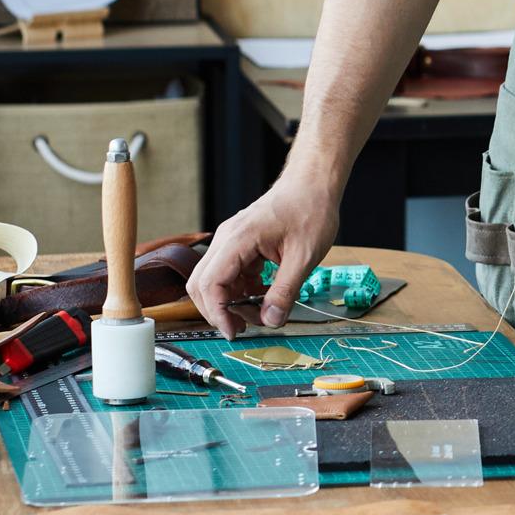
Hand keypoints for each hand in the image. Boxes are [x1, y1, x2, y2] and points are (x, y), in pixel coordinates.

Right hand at [189, 165, 343, 331]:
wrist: (313, 183)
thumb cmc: (310, 209)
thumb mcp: (304, 256)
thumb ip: (285, 291)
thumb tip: (272, 320)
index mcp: (238, 239)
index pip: (210, 283)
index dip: (218, 313)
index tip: (234, 332)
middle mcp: (227, 239)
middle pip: (202, 283)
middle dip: (218, 310)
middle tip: (245, 328)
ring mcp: (231, 241)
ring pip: (214, 280)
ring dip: (231, 301)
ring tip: (261, 313)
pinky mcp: (240, 244)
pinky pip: (230, 273)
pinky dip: (241, 289)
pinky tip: (263, 295)